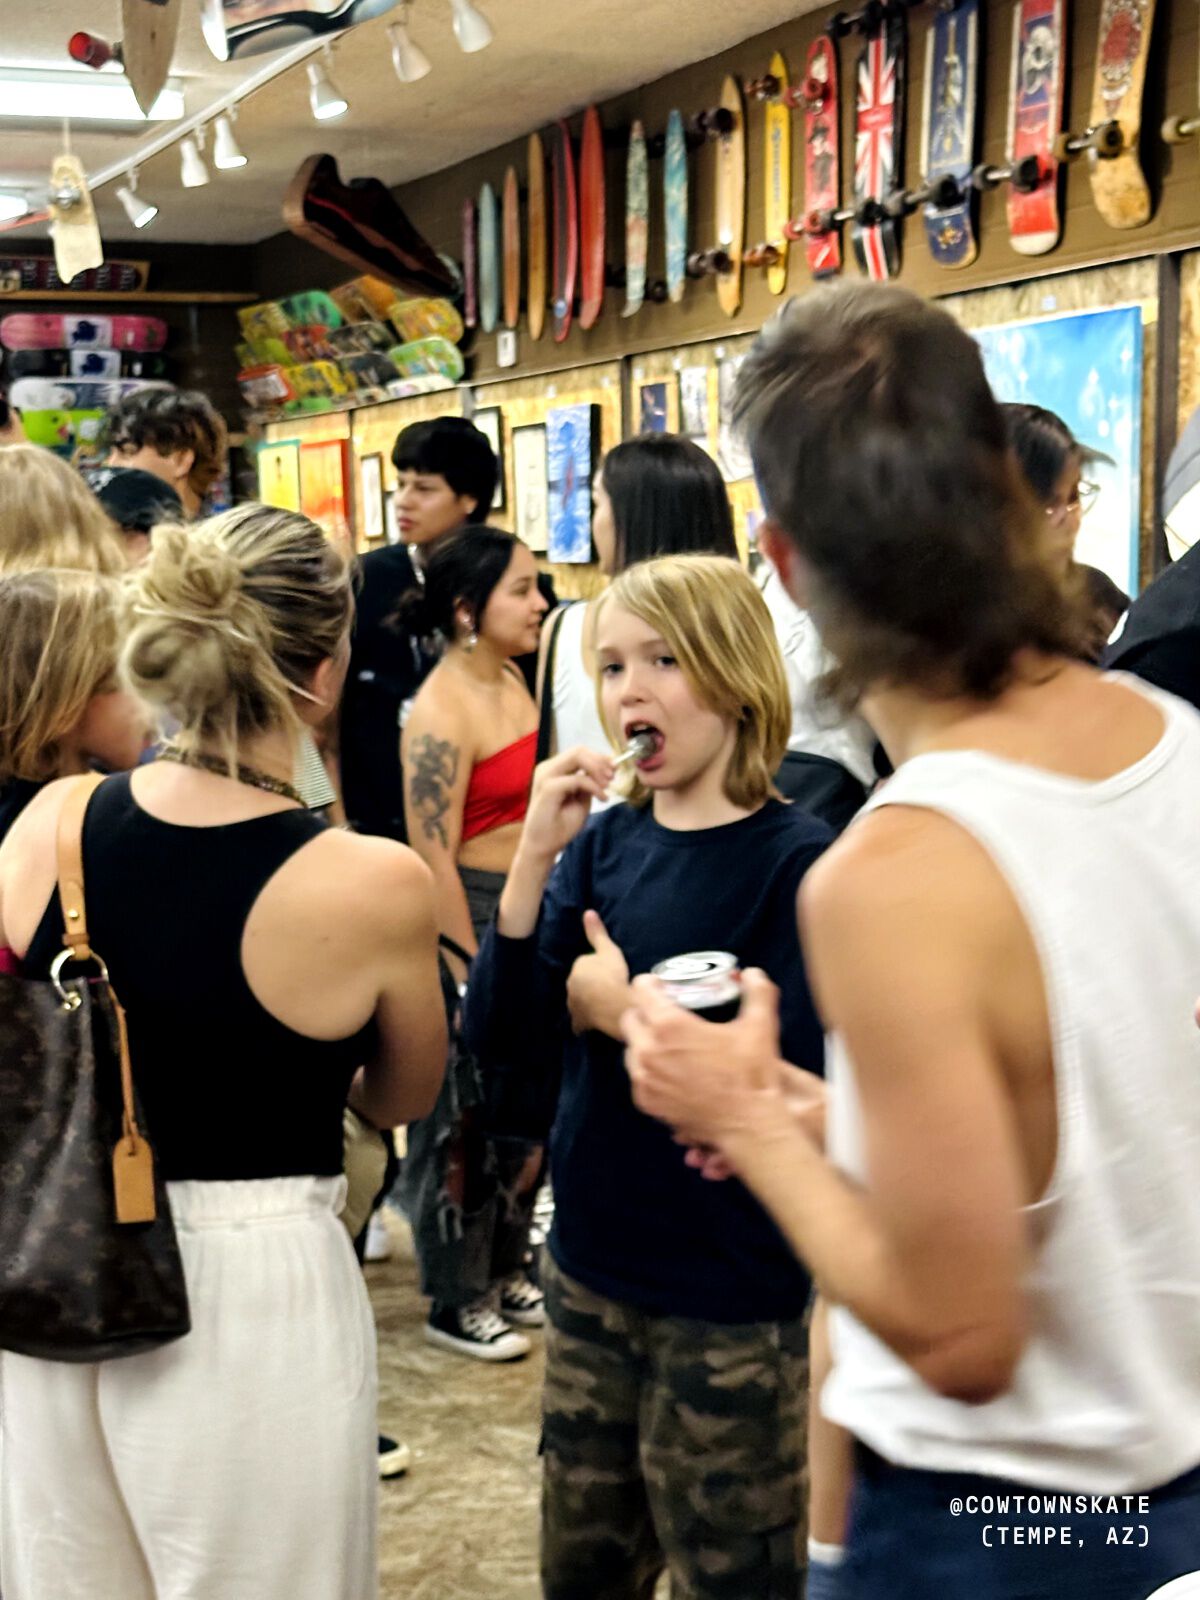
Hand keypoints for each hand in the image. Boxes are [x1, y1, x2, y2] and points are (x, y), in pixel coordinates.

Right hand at [519, 746, 615, 863]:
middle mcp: (548, 769)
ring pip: (577, 756)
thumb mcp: (581, 800)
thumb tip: (607, 768)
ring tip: (607, 786)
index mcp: (554, 770)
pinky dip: (593, 786)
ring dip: (597, 769)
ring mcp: (546, 776)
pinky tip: (602, 797)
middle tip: (613, 777)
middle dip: (601, 761)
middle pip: (579, 750)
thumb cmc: (560, 825)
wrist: (543, 846)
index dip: (599, 757)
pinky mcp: (548, 788)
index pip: (579, 753)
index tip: (615, 767)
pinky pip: (577, 779)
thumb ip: (589, 783)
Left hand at [567, 910, 629, 1037]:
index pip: (585, 964)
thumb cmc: (614, 975)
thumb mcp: (609, 950)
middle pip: (580, 982)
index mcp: (577, 967)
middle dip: (589, 984)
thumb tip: (588, 912)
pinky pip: (579, 1021)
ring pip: (579, 1001)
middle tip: (608, 986)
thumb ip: (597, 933)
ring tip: (603, 1003)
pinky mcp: (579, 1021)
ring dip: (586, 1001)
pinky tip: (590, 1024)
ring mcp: (574, 1005)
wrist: (617, 1005)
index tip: (609, 971)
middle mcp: (570, 986)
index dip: (598, 967)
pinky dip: (583, 1022)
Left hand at [623, 968, 797, 1154]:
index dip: (650, 983)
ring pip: (631, 1048)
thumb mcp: (760, 1026)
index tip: (662, 986)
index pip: (640, 989)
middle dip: (644, 1012)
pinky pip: (637, 1076)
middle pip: (630, 1018)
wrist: (746, 1124)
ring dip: (644, 1041)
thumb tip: (753, 973)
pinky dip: (648, 1070)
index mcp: (668, 1025)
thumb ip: (758, 992)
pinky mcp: (646, 1102)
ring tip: (667, 1044)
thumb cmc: (751, 1074)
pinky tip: (669, 1071)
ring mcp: (644, 1078)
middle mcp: (648, 1049)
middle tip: (665, 1015)